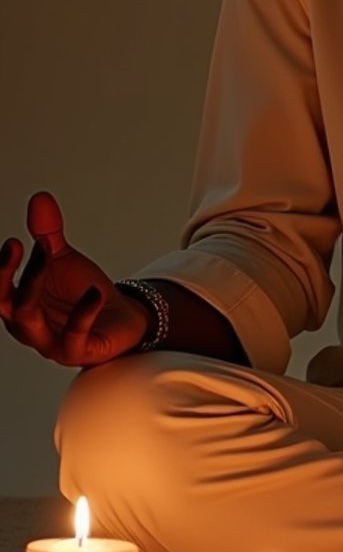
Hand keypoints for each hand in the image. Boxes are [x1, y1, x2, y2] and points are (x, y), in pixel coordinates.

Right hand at [0, 191, 147, 365]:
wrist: (122, 318)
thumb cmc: (84, 294)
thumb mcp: (63, 259)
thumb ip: (48, 233)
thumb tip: (39, 198)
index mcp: (20, 305)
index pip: (0, 290)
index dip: (3, 268)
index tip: (14, 241)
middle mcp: (29, 327)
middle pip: (8, 305)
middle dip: (8, 275)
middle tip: (18, 245)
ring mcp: (50, 343)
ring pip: (31, 321)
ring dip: (37, 286)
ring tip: (50, 255)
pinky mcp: (76, 353)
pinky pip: (74, 336)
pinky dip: (83, 313)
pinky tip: (95, 292)